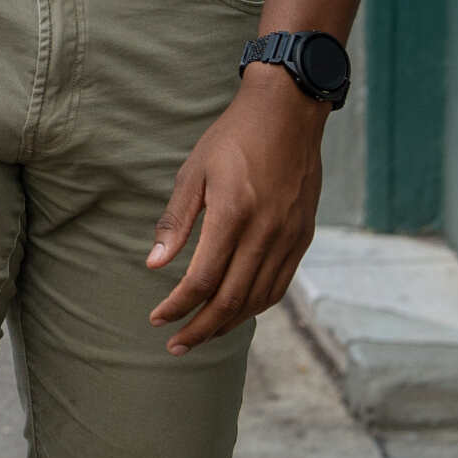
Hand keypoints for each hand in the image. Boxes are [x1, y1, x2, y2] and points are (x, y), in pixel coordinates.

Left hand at [146, 68, 326, 353]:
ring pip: (258, 298)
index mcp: (234, 214)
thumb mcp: (195, 171)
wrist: (288, 112)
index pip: (203, 279)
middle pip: (231, 299)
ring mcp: (289, 236)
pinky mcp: (303, 236)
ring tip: (202, 334)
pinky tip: (236, 311)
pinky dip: (255, 305)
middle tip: (176, 345)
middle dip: (200, 328)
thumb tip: (154, 263)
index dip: (178, 306)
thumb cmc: (233, 138)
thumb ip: (176, 220)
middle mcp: (266, 231)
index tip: (157, 319)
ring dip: (228, 323)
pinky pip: (279, 284)